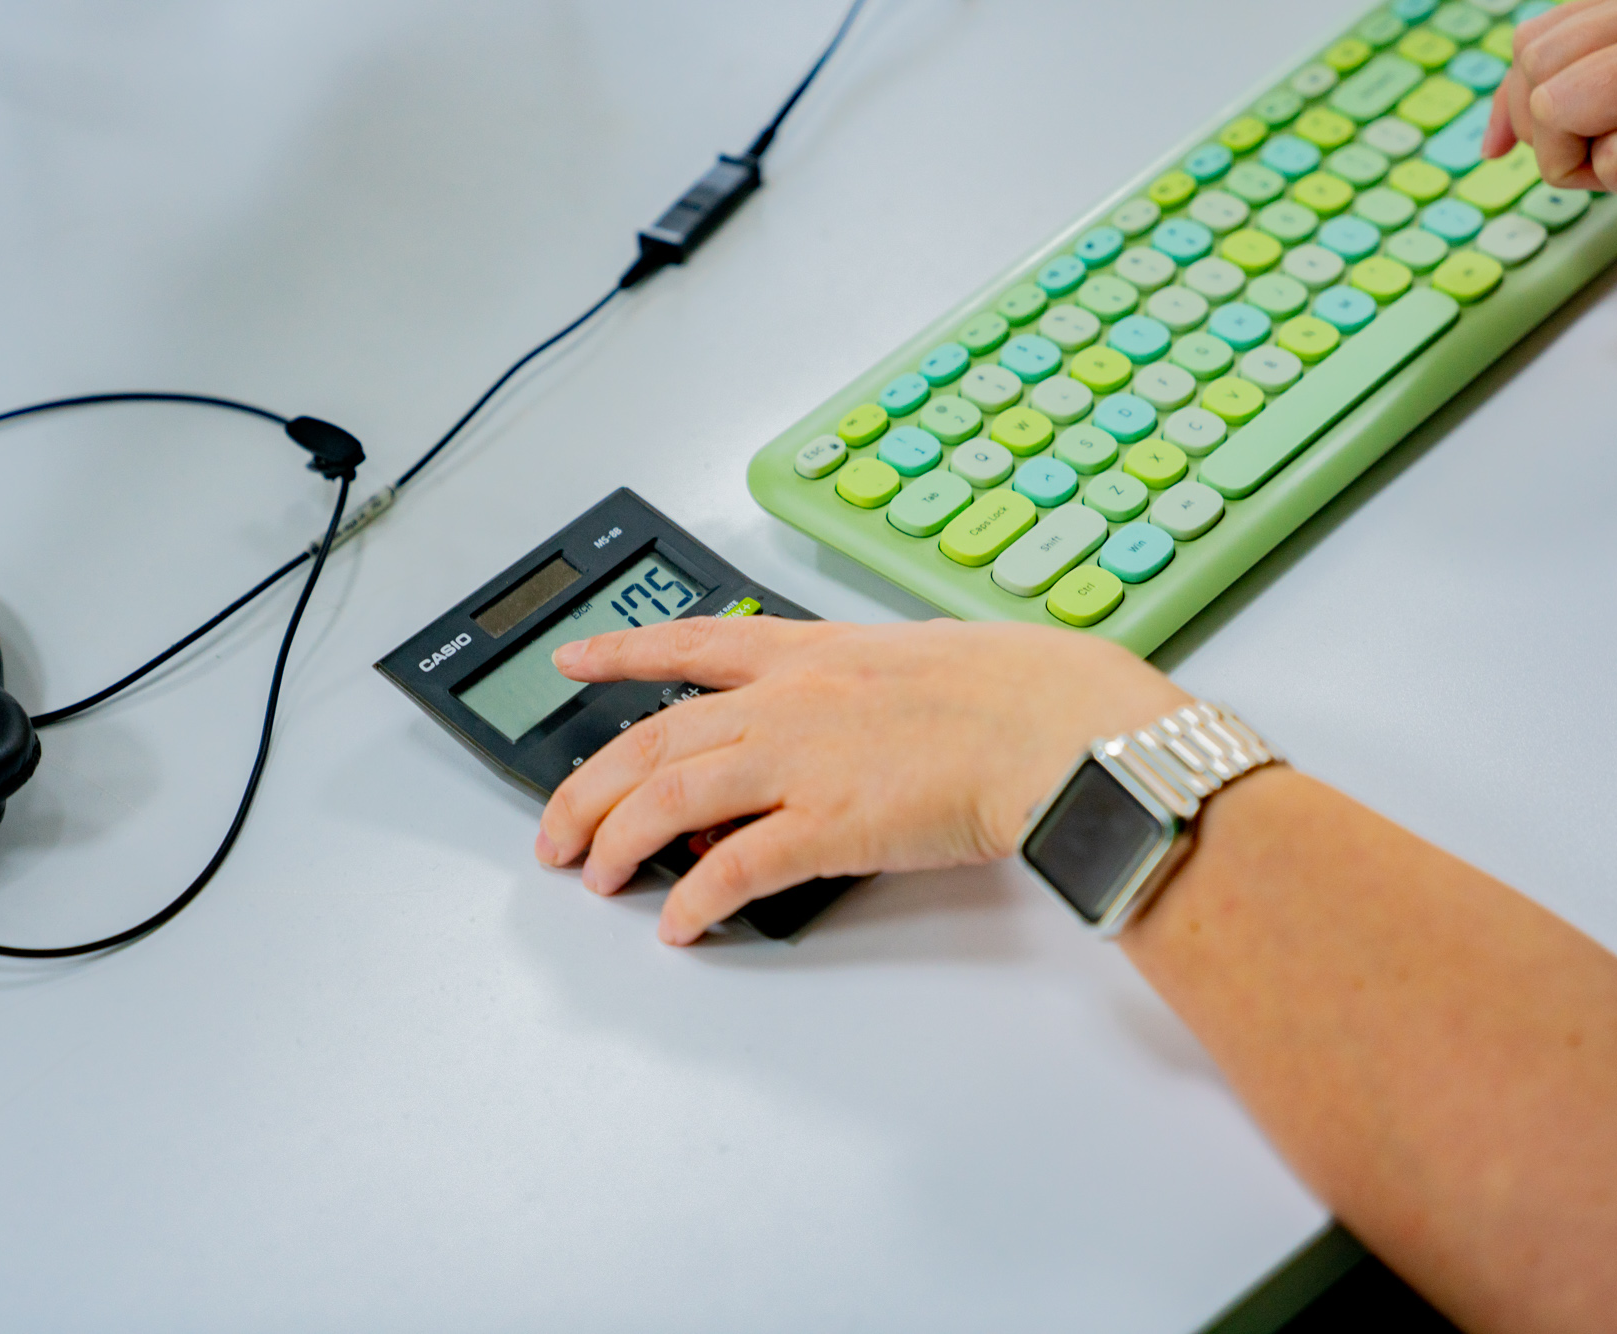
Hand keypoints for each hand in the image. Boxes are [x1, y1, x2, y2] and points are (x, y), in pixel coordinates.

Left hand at [533, 615, 1186, 943]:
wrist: (1061, 727)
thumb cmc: (1021, 692)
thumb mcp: (922, 660)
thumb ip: (863, 689)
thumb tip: (841, 724)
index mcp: (813, 653)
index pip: (692, 643)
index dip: (622, 655)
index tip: (575, 659)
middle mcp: (789, 701)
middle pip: (652, 739)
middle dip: (587, 787)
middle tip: (556, 827)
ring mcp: (802, 761)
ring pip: (669, 799)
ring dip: (618, 841)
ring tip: (595, 877)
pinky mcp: (827, 825)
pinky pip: (733, 868)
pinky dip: (695, 900)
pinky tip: (678, 924)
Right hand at [1482, 0, 1616, 232]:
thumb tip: (1591, 145)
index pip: (1555, 106)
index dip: (1568, 160)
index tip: (1611, 175)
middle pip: (1539, 60)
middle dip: (1549, 126)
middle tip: (1600, 154)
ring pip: (1536, 38)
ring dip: (1541, 96)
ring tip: (1586, 128)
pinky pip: (1558, 22)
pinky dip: (1547, 69)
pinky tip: (1565, 104)